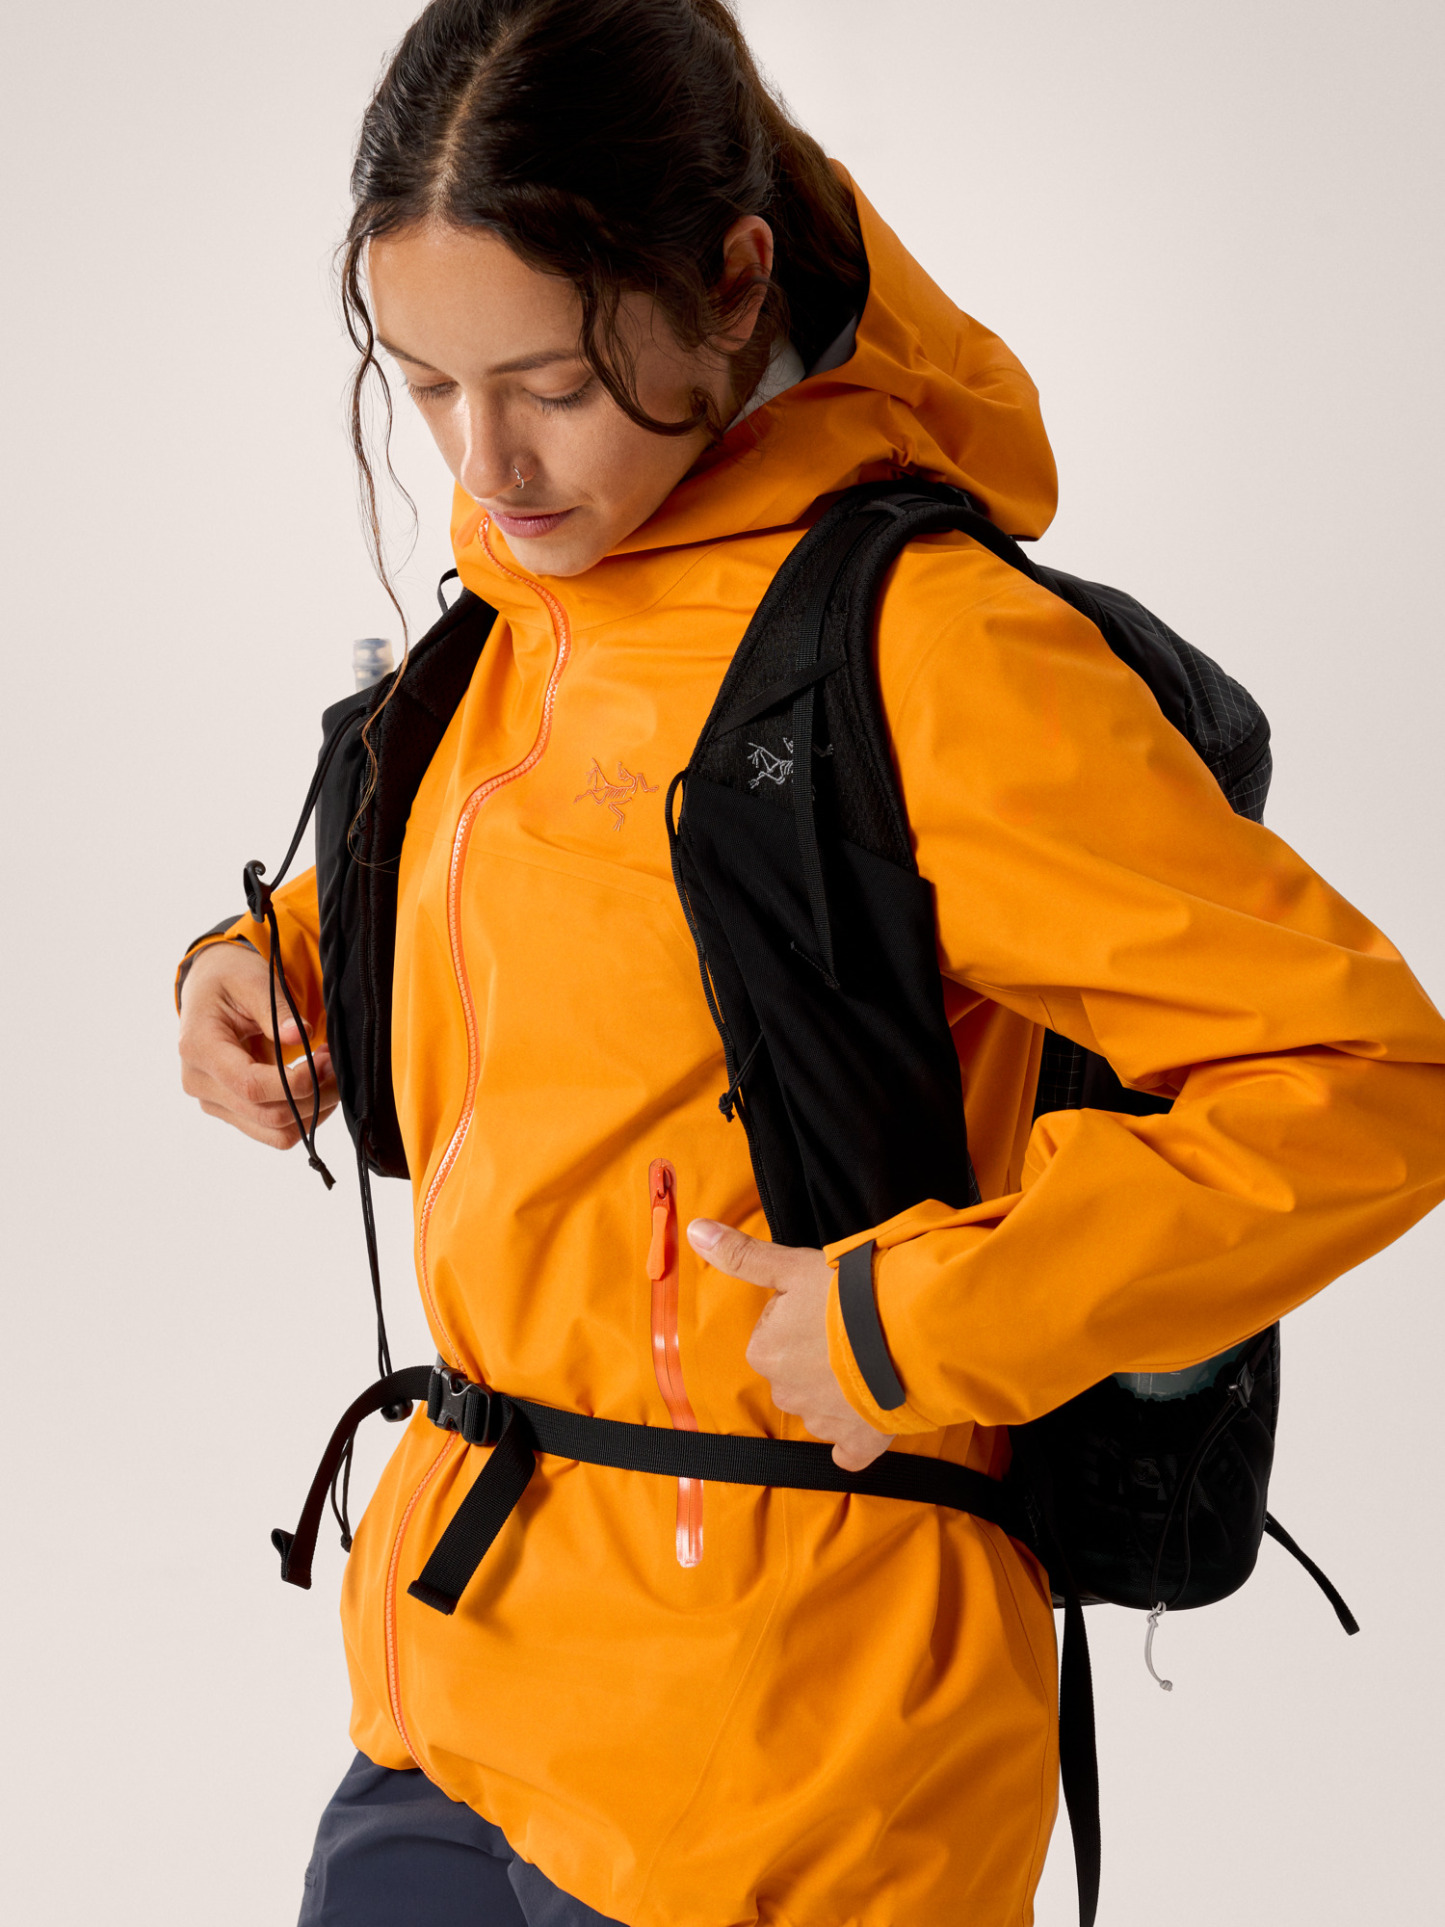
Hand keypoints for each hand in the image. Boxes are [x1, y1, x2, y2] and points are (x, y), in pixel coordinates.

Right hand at [178, 942, 337, 1149]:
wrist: (209, 988)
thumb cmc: (230, 979)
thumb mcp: (252, 980)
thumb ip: (276, 1010)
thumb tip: (300, 1036)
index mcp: (199, 1048)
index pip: (251, 1085)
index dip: (296, 1082)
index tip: (325, 1061)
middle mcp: (200, 1083)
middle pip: (268, 1114)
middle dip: (315, 1095)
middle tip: (335, 1062)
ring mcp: (214, 1102)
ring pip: (276, 1132)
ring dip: (314, 1109)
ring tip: (327, 1072)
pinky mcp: (231, 1110)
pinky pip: (275, 1130)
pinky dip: (304, 1113)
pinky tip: (314, 1081)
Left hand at [686, 1219, 894, 1470]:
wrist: (907, 1334)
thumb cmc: (847, 1296)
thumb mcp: (792, 1267)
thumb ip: (741, 1255)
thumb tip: (695, 1231)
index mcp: (765, 1351)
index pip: (774, 1333)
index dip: (802, 1316)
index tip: (826, 1305)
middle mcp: (785, 1392)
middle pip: (796, 1371)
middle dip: (819, 1355)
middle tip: (851, 1329)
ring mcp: (822, 1421)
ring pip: (821, 1405)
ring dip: (840, 1390)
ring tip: (871, 1359)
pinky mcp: (857, 1441)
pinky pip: (848, 1449)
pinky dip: (855, 1438)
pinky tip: (868, 1419)